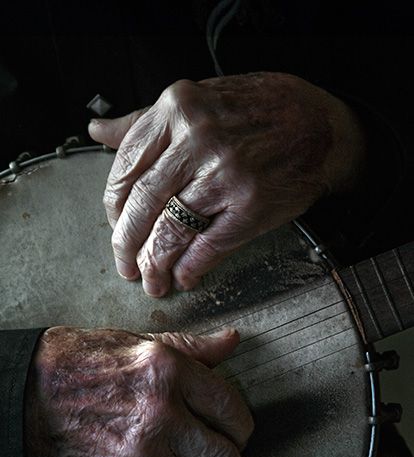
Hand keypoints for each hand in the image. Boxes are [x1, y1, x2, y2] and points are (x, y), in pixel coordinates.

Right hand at [24, 326, 256, 456]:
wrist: (39, 395)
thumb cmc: (93, 364)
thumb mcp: (148, 342)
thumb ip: (196, 346)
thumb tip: (232, 341)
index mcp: (172, 373)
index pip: (232, 411)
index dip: (245, 431)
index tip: (243, 440)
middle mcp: (161, 416)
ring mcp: (141, 456)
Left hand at [89, 72, 365, 295]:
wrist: (320, 125)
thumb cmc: (259, 111)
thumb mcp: (198, 100)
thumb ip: (145, 121)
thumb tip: (99, 132)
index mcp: (177, 108)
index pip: (126, 168)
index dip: (114, 208)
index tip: (115, 226)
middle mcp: (198, 139)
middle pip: (143, 204)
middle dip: (126, 244)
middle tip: (124, 265)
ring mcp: (226, 174)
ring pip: (171, 230)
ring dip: (155, 264)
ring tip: (152, 281)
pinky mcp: (251, 206)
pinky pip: (208, 246)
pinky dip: (191, 269)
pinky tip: (185, 277)